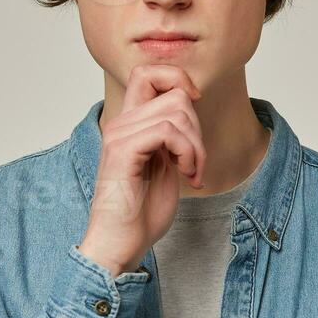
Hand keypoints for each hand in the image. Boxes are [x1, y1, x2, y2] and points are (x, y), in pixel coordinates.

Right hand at [77, 62, 206, 276]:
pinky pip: (167, 130)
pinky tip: (186, 175)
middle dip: (198, 127)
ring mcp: (119, 135)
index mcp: (129, 124)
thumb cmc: (141, 213)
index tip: (195, 108)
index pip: (148, 72)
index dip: (178, 78)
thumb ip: (172, 136)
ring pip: (177, 110)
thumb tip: (191, 110)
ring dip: (196, 145)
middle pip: (174, 92)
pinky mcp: (123, 152)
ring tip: (192, 172)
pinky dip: (187, 152)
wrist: (120, 245)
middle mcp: (121, 123)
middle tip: (196, 162)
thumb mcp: (164, 165)